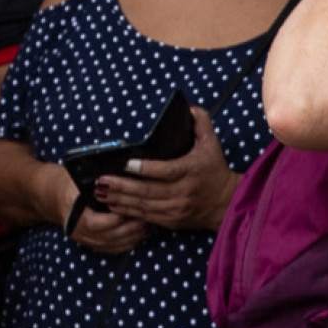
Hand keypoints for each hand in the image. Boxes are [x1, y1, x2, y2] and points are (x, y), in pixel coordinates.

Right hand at [54, 170, 146, 254]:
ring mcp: (83, 239)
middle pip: (107, 237)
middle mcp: (77, 231)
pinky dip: (126, 244)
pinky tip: (139, 235)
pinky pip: (110, 249)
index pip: (96, 223)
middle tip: (146, 218)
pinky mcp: (89, 243)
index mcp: (72, 214)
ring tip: (147, 227)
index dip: (115, 219)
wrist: (50, 194)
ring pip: (111, 245)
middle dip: (130, 229)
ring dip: (131, 238)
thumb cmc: (66, 181)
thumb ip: (95, 183)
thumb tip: (119, 181)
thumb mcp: (76, 177)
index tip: (131, 209)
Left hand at [91, 108, 234, 230]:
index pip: (165, 170)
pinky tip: (113, 205)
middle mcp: (183, 192)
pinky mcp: (172, 221)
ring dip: (120, 199)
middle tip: (102, 180)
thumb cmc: (215, 169)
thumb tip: (187, 107)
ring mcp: (176, 208)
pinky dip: (128, 212)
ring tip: (100, 192)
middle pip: (148, 190)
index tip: (125, 164)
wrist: (227, 203)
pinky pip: (146, 217)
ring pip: (143, 205)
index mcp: (191, 171)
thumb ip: (200, 122)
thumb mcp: (212, 143)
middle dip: (122, 186)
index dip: (143, 168)